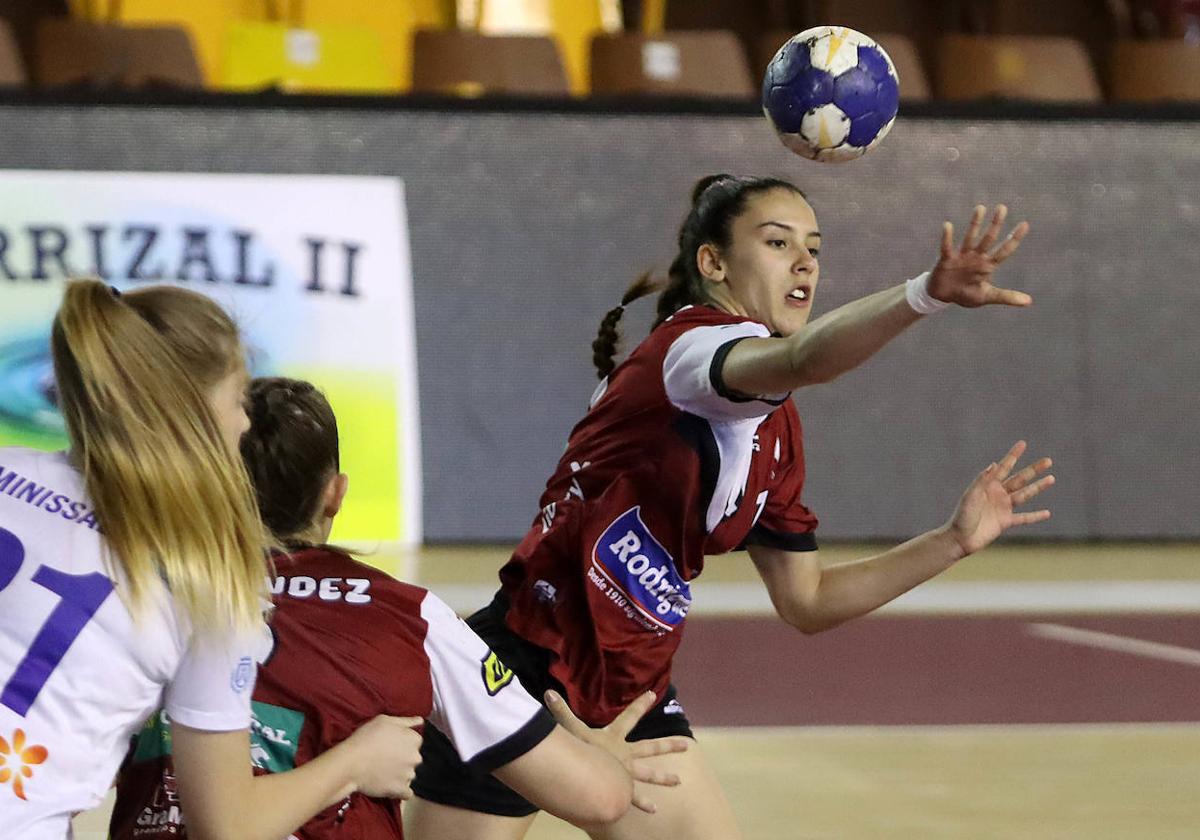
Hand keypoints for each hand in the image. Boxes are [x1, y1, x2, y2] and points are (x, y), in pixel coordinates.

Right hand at [341, 715, 423, 799]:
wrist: (351, 762)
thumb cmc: (366, 738)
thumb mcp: (384, 720)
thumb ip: (406, 721)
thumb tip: (420, 721)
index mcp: (413, 739)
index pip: (415, 741)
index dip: (402, 742)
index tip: (390, 745)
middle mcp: (415, 757)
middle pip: (413, 758)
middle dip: (403, 758)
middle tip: (385, 758)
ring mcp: (409, 774)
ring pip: (409, 774)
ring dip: (400, 774)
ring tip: (383, 772)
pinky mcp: (400, 790)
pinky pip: (406, 793)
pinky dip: (400, 791)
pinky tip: (389, 785)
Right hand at [545, 690, 688, 813]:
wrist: (590, 781)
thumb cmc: (581, 753)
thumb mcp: (571, 729)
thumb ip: (560, 712)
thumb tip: (547, 692)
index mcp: (614, 738)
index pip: (630, 716)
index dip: (640, 704)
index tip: (653, 694)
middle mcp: (625, 755)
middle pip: (651, 748)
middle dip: (668, 746)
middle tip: (686, 746)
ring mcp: (626, 773)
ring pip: (649, 775)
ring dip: (663, 778)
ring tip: (678, 782)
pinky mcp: (622, 790)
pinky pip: (634, 798)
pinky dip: (642, 803)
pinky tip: (653, 810)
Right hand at [927, 204, 1030, 307]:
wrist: (943, 296)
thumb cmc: (965, 294)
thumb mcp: (987, 296)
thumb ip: (1007, 296)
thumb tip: (1029, 302)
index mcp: (987, 265)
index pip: (1004, 250)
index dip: (1014, 238)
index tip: (1025, 224)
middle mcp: (976, 257)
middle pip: (988, 239)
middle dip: (996, 224)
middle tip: (1002, 208)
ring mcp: (962, 256)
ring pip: (970, 237)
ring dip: (975, 224)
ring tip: (981, 208)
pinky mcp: (946, 259)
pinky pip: (947, 247)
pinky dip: (947, 237)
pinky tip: (948, 225)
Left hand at [945, 440, 1053, 556]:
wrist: (960, 539)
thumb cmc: (962, 516)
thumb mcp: (970, 496)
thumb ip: (981, 481)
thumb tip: (994, 464)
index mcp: (988, 485)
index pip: (1004, 467)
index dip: (1013, 455)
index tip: (1023, 443)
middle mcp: (998, 494)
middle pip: (1020, 479)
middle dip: (1034, 470)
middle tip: (1048, 460)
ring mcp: (1003, 508)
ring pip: (1025, 495)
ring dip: (1038, 487)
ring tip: (1051, 478)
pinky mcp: (1006, 522)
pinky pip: (1024, 518)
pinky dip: (1036, 516)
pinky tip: (1047, 513)